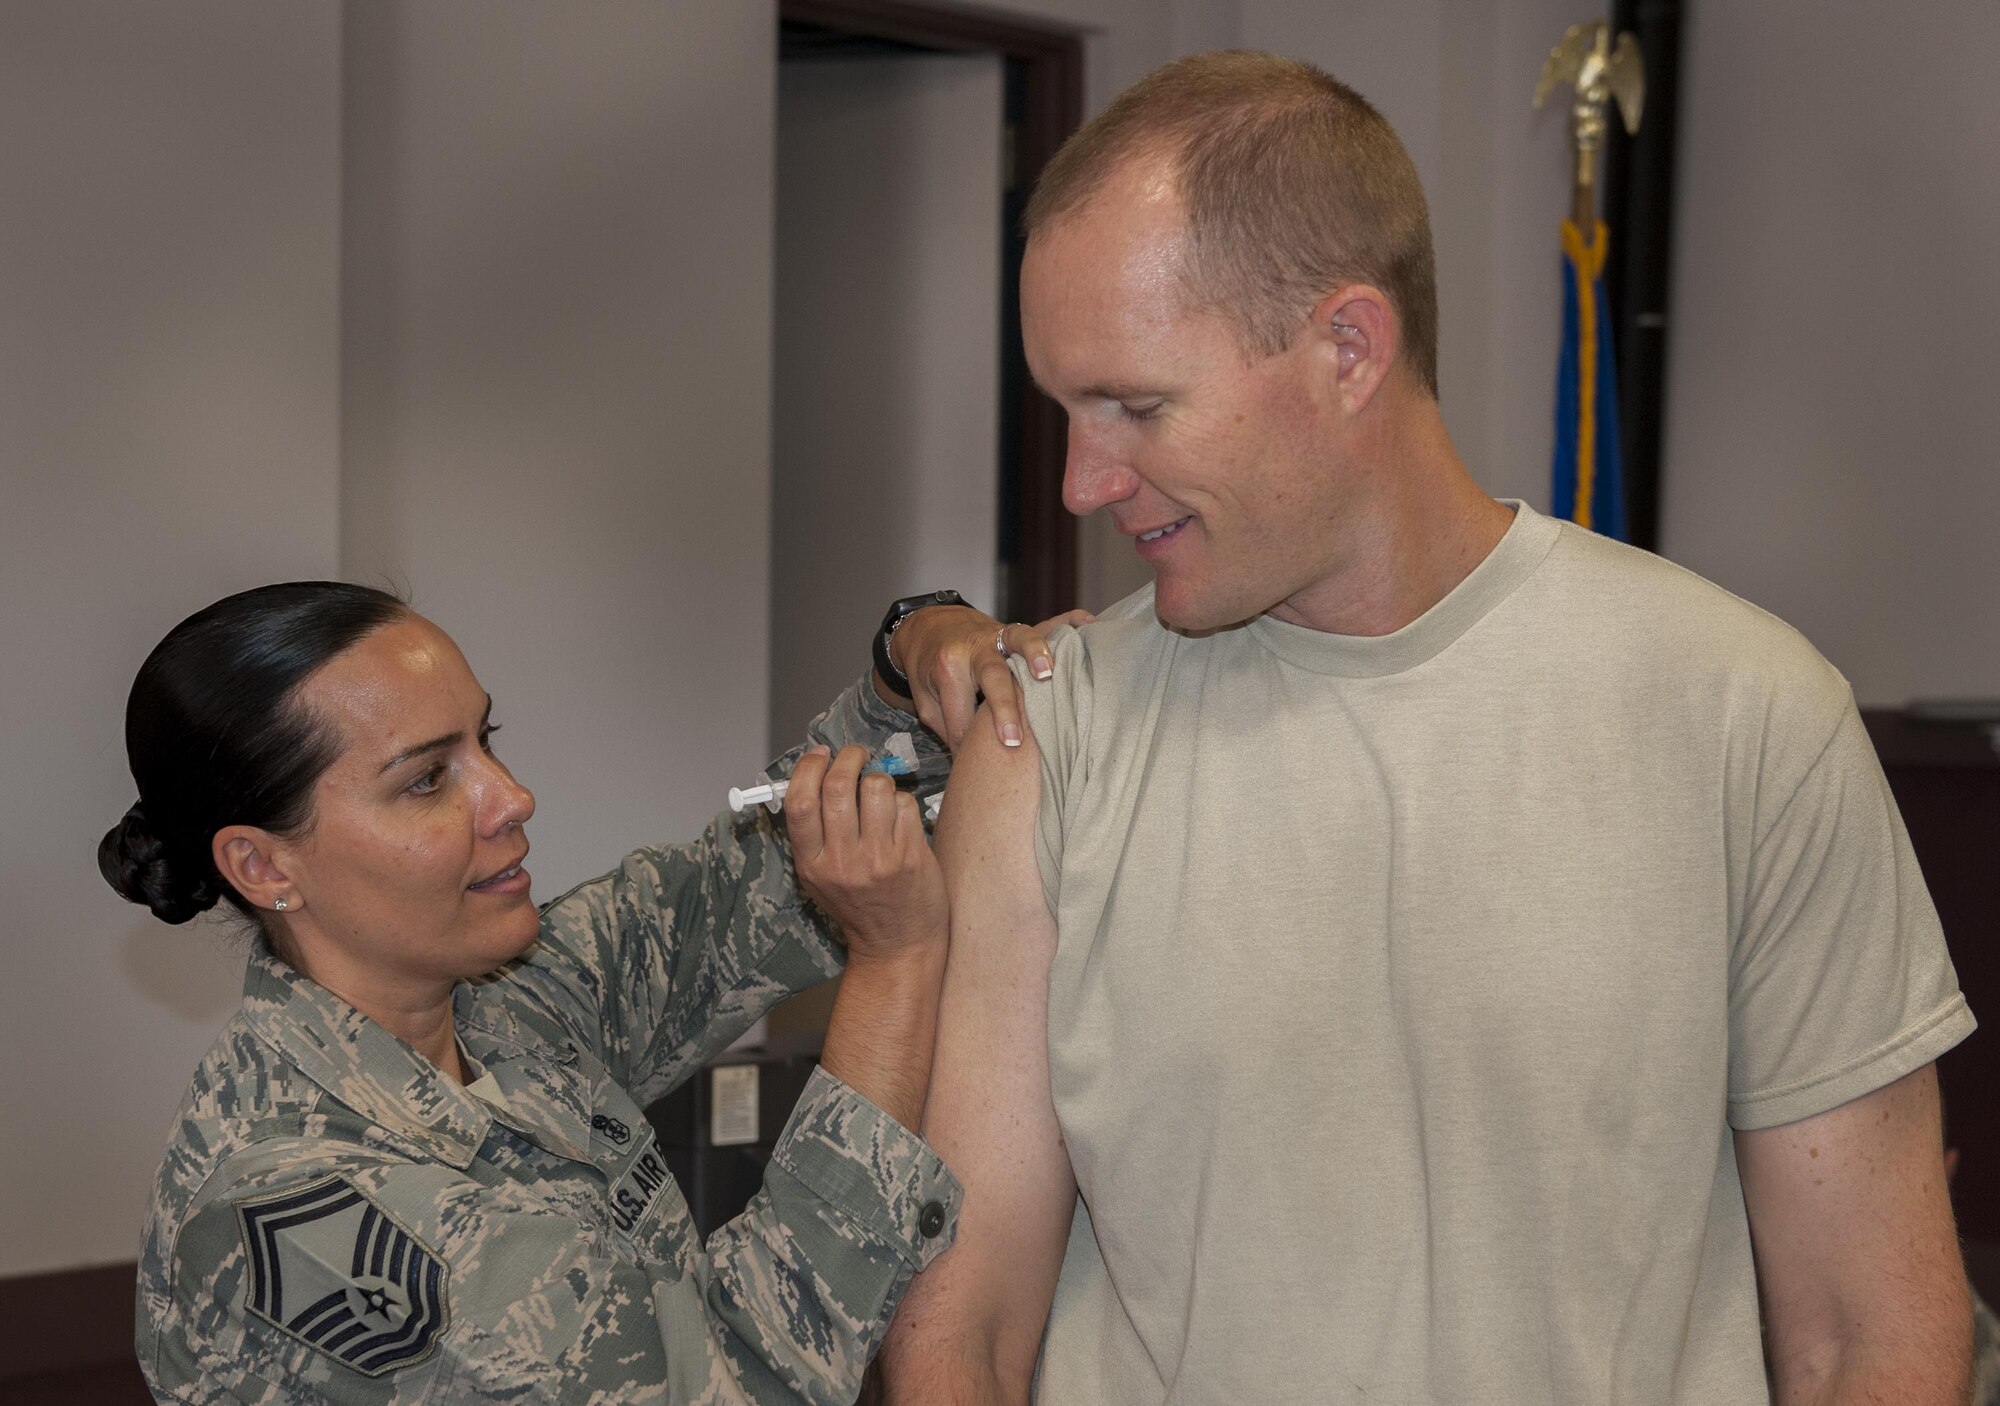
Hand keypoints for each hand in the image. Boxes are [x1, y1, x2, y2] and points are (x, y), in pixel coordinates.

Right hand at [785, 745, 946, 963]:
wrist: (897, 946)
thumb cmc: (860, 906)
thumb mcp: (820, 877)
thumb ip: (814, 833)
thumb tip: (816, 774)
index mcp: (811, 865)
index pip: (800, 802)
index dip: (808, 768)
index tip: (819, 755)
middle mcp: (842, 862)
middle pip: (838, 785)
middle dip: (849, 758)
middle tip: (856, 756)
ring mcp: (878, 859)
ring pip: (876, 786)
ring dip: (879, 778)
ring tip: (881, 791)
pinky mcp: (911, 856)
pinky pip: (905, 803)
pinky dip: (902, 801)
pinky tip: (900, 818)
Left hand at [883, 605, 1094, 751]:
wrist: (929, 625)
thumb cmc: (929, 668)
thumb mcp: (925, 701)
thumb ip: (947, 725)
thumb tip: (973, 758)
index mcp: (947, 668)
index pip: (961, 715)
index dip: (966, 743)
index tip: (977, 766)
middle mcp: (974, 648)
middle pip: (992, 677)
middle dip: (1003, 710)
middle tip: (1013, 742)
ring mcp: (998, 635)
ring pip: (1019, 639)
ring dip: (1035, 654)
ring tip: (1048, 674)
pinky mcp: (1015, 630)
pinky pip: (1046, 621)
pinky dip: (1068, 621)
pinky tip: (1088, 625)